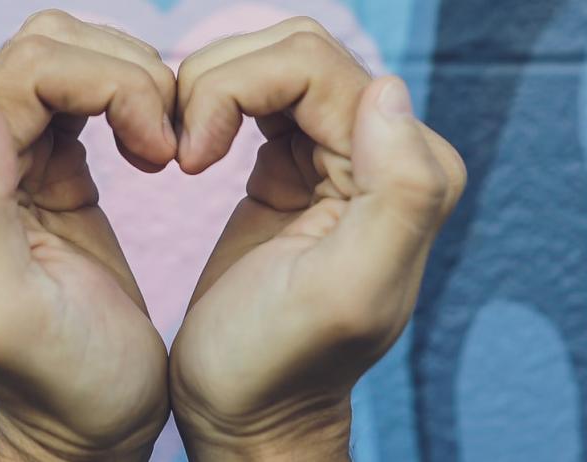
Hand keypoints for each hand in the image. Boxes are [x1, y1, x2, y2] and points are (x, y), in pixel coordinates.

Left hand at [0, 10, 177, 460]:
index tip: (161, 151)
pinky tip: (154, 148)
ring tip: (165, 149)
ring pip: (64, 55)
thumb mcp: (14, 304)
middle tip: (169, 148)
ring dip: (130, 82)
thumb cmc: (64, 383)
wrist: (89, 423)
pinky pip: (82, 86)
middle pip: (42, 49)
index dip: (108, 85)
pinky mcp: (41, 159)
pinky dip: (129, 99)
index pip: (20, 71)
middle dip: (123, 77)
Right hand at [168, 17, 466, 460]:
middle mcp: (387, 149)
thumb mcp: (346, 290)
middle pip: (290, 51)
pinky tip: (185, 154)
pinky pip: (253, 91)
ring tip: (177, 155)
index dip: (234, 90)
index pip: (314, 64)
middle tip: (177, 155)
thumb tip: (388, 89)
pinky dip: (208, 105)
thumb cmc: (281, 362)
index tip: (189, 161)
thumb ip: (398, 192)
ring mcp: (340, 150)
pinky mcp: (293, 160)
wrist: (248, 410)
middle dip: (216, 83)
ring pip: (268, 62)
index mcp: (410, 170)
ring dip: (207, 92)